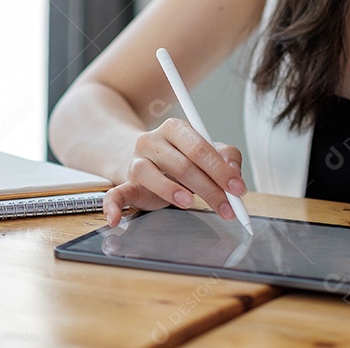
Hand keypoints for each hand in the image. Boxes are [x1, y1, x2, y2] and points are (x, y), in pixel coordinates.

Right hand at [102, 118, 246, 226]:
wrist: (148, 158)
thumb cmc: (183, 157)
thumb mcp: (207, 152)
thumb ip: (226, 156)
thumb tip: (234, 172)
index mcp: (176, 129)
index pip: (199, 147)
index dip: (220, 169)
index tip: (237, 188)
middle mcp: (152, 140)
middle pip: (181, 164)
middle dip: (208, 188)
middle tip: (227, 207)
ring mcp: (136, 161)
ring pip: (149, 174)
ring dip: (171, 190)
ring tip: (190, 203)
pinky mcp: (125, 182)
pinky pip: (114, 193)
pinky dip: (111, 206)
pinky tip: (114, 220)